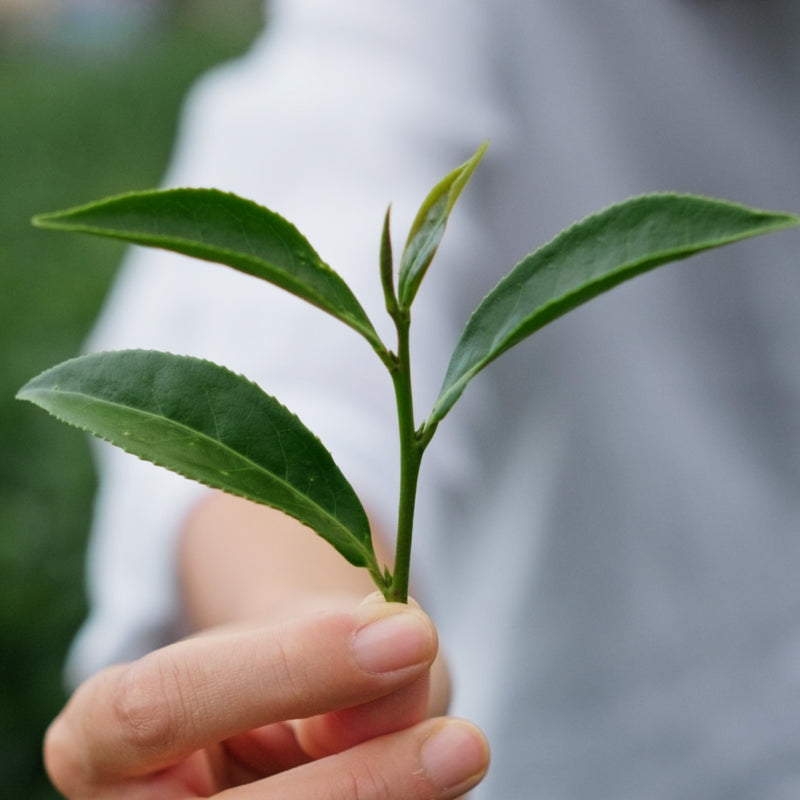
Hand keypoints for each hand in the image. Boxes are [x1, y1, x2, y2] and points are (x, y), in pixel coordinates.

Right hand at [44, 599, 488, 798]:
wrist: (258, 714)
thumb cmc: (270, 669)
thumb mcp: (292, 642)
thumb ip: (340, 649)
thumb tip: (403, 658)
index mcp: (100, 736)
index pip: (159, 707)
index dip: (288, 668)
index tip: (407, 634)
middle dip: (360, 779)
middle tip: (462, 741)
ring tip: (457, 752)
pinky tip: (427, 787)